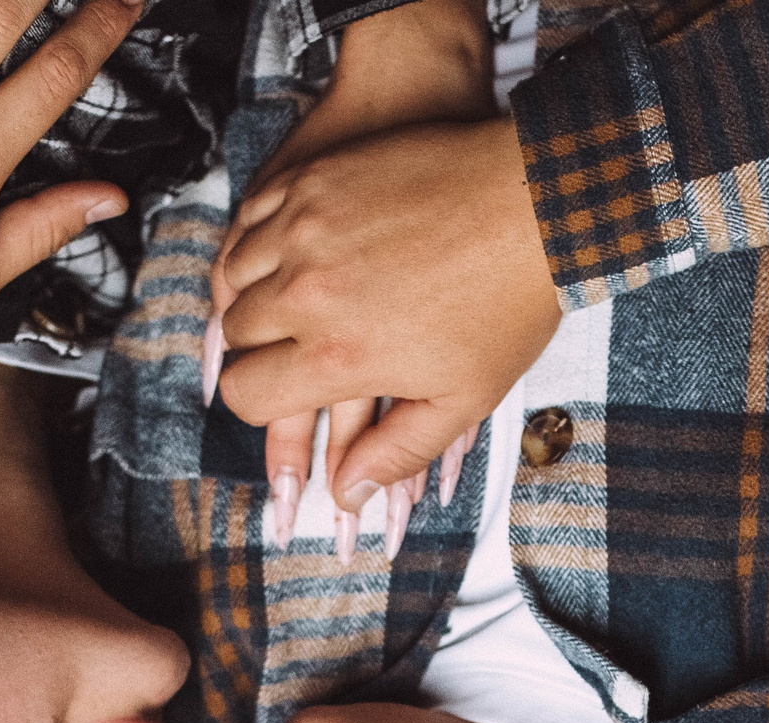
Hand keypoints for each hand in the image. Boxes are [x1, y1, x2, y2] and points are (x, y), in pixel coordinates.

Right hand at [209, 0, 525, 552]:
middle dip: (255, 350)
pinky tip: (275, 252)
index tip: (280, 393)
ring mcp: (304, 230)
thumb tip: (347, 496)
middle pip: (236, 336)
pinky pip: (250, 217)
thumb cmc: (507, 308)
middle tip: (283, 350)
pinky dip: (253, 240)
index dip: (258, 403)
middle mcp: (307, 295)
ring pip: (234, 275)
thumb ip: (396, 451)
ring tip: (275, 305)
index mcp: (337, 356)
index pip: (248, 394)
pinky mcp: (312, 180)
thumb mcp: (462, 399)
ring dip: (248, 295)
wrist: (534, 206)